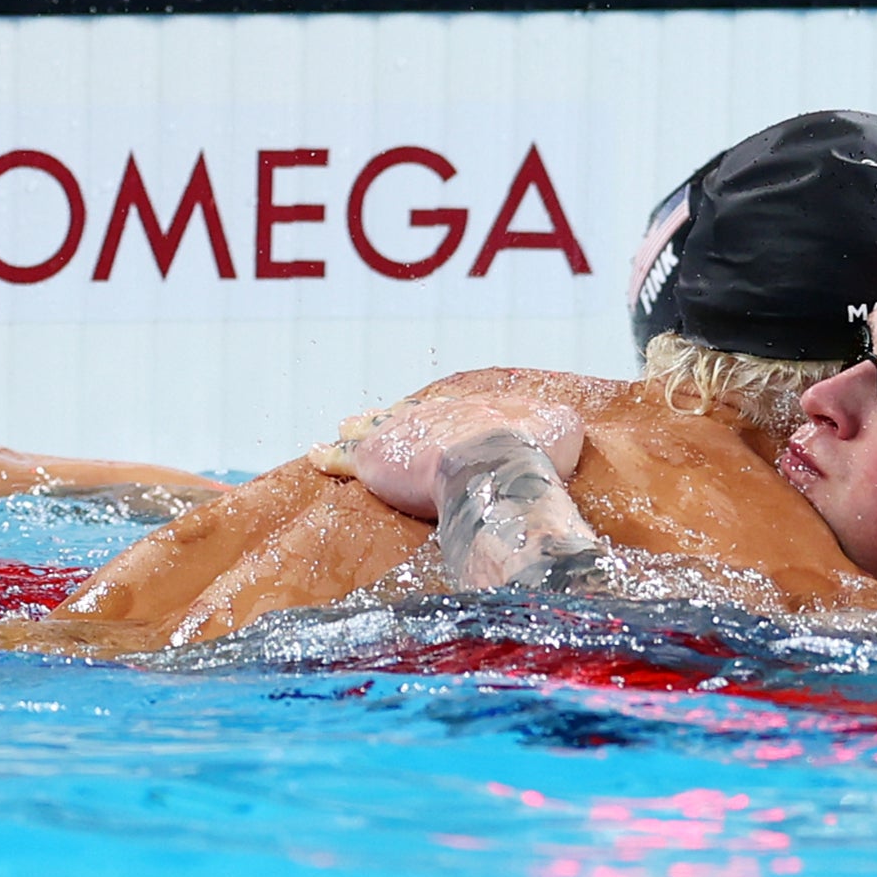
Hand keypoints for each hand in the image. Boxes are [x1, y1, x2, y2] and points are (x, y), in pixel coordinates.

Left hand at [344, 396, 584, 518]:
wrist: (496, 468)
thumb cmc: (532, 452)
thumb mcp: (559, 427)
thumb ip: (553, 422)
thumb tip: (560, 425)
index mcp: (473, 407)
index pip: (450, 410)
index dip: (438, 417)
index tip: (429, 418)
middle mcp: (432, 414)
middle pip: (407, 414)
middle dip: (394, 418)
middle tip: (378, 418)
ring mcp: (399, 434)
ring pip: (372, 428)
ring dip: (358, 429)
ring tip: (343, 427)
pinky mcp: (373, 461)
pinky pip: (343, 456)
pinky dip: (329, 455)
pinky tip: (315, 456)